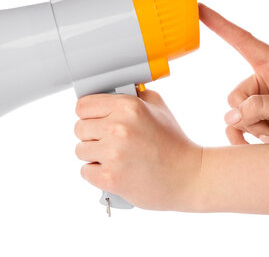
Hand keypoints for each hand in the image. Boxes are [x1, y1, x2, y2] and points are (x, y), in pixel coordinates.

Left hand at [74, 90, 201, 210]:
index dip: (88, 114)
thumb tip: (108, 91)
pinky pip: (85, 171)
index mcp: (128, 106)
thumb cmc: (174, 142)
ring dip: (94, 155)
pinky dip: (96, 173)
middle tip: (110, 142)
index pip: (83, 106)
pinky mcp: (110, 177)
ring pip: (80, 150)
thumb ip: (132, 96)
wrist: (190, 177)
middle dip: (92, 135)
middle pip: (79, 128)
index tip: (95, 121)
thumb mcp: (157, 107)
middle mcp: (118, 127)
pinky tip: (114, 170)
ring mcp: (113, 153)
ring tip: (114, 157)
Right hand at [199, 4, 268, 143]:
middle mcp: (261, 78)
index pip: (241, 40)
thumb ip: (263, 107)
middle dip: (250, 116)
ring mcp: (255, 98)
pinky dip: (242, 138)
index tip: (199, 8)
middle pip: (234, 96)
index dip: (219, 23)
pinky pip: (233, 127)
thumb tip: (233, 114)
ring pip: (233, 114)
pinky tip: (259, 143)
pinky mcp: (252, 116)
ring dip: (252, 129)